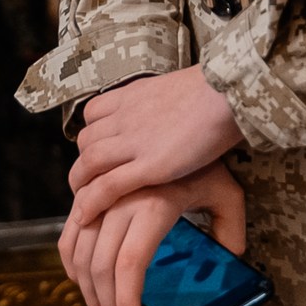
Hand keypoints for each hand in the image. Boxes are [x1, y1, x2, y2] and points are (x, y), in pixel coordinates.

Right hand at [61, 159, 246, 305]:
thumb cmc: (206, 154)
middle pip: (100, 262)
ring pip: (79, 247)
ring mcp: (102, 191)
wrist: (185, 110)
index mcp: (153, 205)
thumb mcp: (228, 194)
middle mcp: (121, 198)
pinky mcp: (91, 187)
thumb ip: (229, 232)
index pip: (129, 263)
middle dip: (105, 302)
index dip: (125, 300)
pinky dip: (70, 257)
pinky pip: (69, 226)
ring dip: (85, 285)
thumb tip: (226, 257)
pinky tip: (80, 276)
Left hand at [70, 64, 244, 214]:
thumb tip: (170, 112)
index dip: (92, 136)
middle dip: (83, 166)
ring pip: (89, 164)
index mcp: (130, 96)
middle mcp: (124, 117)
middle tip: (90, 186)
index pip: (92, 114)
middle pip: (86, 142)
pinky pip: (107, 186)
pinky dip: (92, 202)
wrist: (224, 95)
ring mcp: (133, 142)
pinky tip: (86, 216)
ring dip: (81, 187)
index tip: (99, 153)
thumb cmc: (213, 91)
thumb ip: (161, 102)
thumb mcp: (173, 89)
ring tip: (82, 209)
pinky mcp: (148, 166)